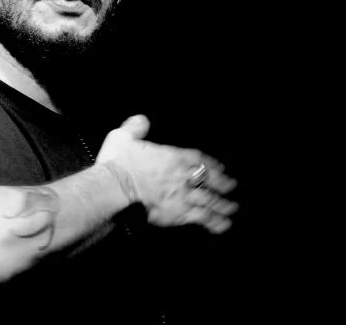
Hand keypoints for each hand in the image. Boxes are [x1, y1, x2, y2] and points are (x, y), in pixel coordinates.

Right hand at [96, 115, 237, 233]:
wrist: (113, 189)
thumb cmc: (117, 164)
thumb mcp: (122, 137)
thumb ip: (135, 127)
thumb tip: (142, 121)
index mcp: (171, 156)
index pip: (198, 158)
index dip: (210, 163)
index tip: (219, 167)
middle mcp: (181, 175)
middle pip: (209, 178)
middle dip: (222, 183)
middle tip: (232, 186)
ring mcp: (182, 195)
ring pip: (209, 199)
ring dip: (222, 204)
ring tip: (232, 208)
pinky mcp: (178, 214)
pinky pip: (202, 218)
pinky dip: (214, 222)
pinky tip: (222, 226)